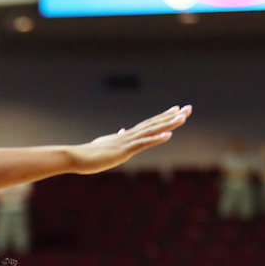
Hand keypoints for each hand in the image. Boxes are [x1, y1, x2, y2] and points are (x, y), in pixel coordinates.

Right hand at [72, 106, 191, 173]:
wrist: (76, 157)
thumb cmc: (88, 154)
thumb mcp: (105, 145)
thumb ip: (115, 138)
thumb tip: (121, 131)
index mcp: (126, 136)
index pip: (148, 124)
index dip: (163, 116)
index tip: (177, 109)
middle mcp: (129, 135)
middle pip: (154, 123)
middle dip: (172, 116)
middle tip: (189, 108)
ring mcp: (127, 142)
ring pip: (152, 131)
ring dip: (168, 124)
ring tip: (183, 117)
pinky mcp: (124, 151)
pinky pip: (143, 144)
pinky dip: (156, 139)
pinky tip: (168, 135)